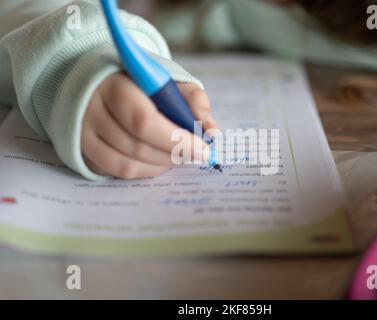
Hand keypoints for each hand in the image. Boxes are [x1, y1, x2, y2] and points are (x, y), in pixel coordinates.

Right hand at [81, 73, 217, 178]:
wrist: (98, 82)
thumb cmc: (140, 83)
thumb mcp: (168, 81)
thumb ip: (194, 102)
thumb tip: (212, 133)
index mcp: (114, 86)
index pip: (143, 121)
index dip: (176, 140)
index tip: (203, 149)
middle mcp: (91, 112)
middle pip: (136, 146)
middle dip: (174, 154)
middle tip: (197, 154)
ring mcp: (83, 135)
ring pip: (127, 164)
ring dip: (162, 165)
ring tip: (180, 156)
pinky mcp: (83, 152)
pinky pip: (117, 172)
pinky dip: (145, 171)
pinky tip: (160, 161)